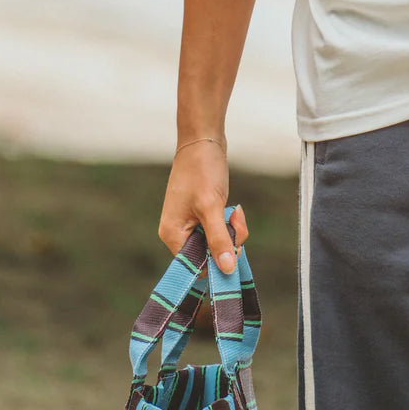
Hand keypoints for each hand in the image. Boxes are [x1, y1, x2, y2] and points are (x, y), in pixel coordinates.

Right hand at [158, 139, 248, 274]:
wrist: (203, 140)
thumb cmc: (202, 170)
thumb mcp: (212, 207)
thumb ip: (219, 239)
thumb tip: (227, 269)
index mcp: (173, 235)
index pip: (195, 266)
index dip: (216, 262)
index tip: (234, 248)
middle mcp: (179, 232)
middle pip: (208, 255)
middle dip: (228, 241)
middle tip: (234, 220)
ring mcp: (190, 223)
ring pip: (217, 241)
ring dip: (232, 230)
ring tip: (235, 211)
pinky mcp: (201, 214)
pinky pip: (218, 229)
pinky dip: (229, 222)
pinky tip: (234, 209)